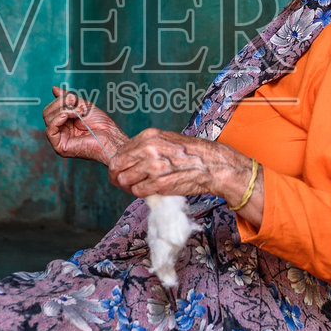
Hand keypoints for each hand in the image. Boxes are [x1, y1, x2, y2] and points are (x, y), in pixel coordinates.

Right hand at [43, 87, 126, 164]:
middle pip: (47, 113)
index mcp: (64, 124)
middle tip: (75, 103)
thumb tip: (54, 89)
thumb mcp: (82, 105)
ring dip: (63, 111)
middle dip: (61, 104)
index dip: (60, 101)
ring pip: (48, 119)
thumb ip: (67, 98)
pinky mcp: (60, 147)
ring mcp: (59, 141)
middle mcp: (60, 133)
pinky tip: (66, 117)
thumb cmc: (101, 124)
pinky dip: (56, 120)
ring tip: (78, 112)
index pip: (51, 109)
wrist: (110, 136)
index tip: (73, 98)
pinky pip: (50, 131)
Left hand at [108, 129, 252, 201]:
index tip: (122, 171)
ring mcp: (153, 167)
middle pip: (117, 167)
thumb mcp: (167, 140)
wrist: (212, 165)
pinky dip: (141, 193)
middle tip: (125, 183)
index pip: (119, 153)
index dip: (118, 165)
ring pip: (125, 180)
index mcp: (149, 137)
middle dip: (118, 177)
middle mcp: (148, 149)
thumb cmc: (192, 153)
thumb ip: (147, 147)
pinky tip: (150, 191)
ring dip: (129, 187)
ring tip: (139, 187)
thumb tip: (130, 158)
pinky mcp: (159, 183)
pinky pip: (138, 191)